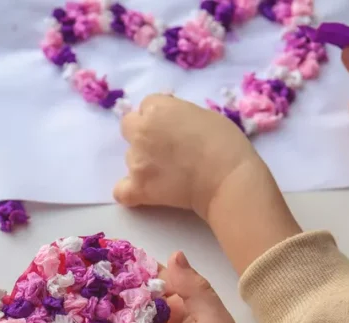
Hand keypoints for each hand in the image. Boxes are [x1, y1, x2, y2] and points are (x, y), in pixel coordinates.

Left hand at [113, 94, 263, 219]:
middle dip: (143, 134)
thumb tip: (168, 121)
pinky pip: (121, 190)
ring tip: (168, 173)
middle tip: (165, 148)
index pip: (147, 106)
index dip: (159, 117)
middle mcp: (140, 132)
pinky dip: (130, 190)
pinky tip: (143, 190)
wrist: (227, 178)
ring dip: (143, 162)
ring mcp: (136, 161)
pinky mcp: (138, 188)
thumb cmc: (225, 143)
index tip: (173, 128)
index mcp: (157, 109)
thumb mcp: (202, 113)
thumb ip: (178, 114)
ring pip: (130, 158)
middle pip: (130, 128)